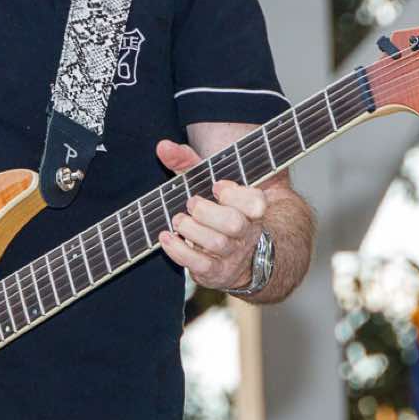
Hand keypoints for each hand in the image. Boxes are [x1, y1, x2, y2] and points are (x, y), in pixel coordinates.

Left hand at [153, 138, 266, 291]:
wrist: (238, 258)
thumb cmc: (217, 212)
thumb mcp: (205, 182)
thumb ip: (187, 162)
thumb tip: (163, 147)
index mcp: (251, 210)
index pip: (255, 203)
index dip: (235, 194)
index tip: (216, 186)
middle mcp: (246, 233)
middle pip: (233, 223)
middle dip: (207, 212)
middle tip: (191, 203)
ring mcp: (232, 256)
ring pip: (216, 243)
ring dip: (191, 229)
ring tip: (178, 220)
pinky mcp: (216, 273)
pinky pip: (200, 265)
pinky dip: (178, 250)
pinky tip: (165, 237)